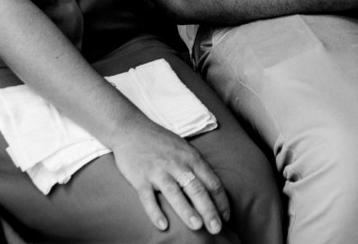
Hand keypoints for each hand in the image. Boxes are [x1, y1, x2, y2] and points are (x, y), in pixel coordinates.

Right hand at [111, 123, 230, 234]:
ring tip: (197, 227)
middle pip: (197, 189)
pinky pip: (148, 197)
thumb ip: (196, 167)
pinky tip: (163, 226)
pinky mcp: (140, 177)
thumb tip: (211, 189)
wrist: (131, 129)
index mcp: (191, 158)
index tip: (226, 217)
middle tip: (217, 228)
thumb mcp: (184, 149)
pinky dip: (155, 212)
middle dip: (209, 210)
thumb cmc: (161, 142)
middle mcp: (177, 164)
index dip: (221, 201)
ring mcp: (158, 171)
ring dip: (187, 211)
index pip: (212, 182)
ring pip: (175, 193)